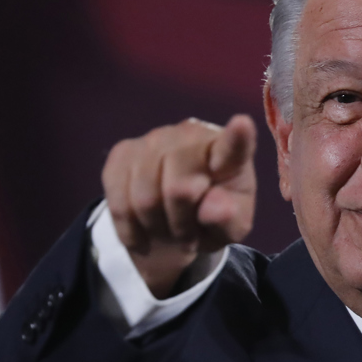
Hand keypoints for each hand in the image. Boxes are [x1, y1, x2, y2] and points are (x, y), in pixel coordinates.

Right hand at [102, 115, 256, 297]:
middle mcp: (191, 136)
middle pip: (178, 189)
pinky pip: (119, 203)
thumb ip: (229, 220)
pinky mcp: (123, 152)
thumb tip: (215, 208)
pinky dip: (131, 230)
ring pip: (145, 199)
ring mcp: (155, 139)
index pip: (234, 146)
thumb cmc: (213, 216)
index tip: (243, 125)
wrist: (177, 216)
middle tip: (188, 236)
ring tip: (169, 231)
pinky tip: (143, 233)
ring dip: (156, 228)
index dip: (238, 136)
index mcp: (230, 155)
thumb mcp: (230, 227)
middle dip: (181, 225)